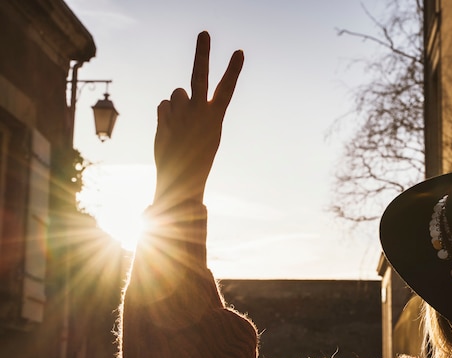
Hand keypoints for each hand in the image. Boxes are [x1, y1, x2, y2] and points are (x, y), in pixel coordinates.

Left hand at [153, 31, 243, 204]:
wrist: (181, 180)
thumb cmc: (197, 156)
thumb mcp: (205, 133)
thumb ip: (195, 109)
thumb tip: (177, 91)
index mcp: (215, 118)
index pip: (227, 89)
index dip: (233, 70)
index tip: (239, 51)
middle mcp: (198, 114)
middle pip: (199, 76)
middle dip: (202, 54)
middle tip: (204, 33)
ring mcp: (180, 117)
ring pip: (176, 93)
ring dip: (177, 104)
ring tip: (180, 124)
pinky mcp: (163, 121)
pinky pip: (163, 105)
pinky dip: (165, 115)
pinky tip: (169, 130)